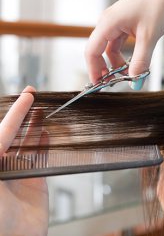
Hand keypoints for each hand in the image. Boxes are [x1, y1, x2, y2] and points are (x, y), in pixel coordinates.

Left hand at [0, 86, 48, 235]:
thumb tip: (0, 135)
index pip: (4, 131)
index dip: (15, 113)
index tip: (26, 96)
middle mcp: (5, 164)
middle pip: (15, 132)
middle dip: (23, 113)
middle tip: (31, 95)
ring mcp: (21, 172)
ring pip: (29, 141)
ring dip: (36, 125)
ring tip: (43, 109)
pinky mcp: (37, 180)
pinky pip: (42, 156)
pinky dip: (45, 143)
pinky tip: (47, 132)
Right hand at [85, 0, 163, 87]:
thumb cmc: (159, 3)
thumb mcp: (149, 36)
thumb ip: (141, 61)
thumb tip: (135, 83)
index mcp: (108, 22)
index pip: (92, 50)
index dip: (93, 70)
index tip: (98, 86)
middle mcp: (108, 22)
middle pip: (98, 50)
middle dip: (103, 68)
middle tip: (113, 84)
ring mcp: (116, 22)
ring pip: (109, 48)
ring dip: (115, 63)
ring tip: (127, 74)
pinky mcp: (125, 24)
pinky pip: (118, 43)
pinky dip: (123, 55)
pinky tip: (131, 63)